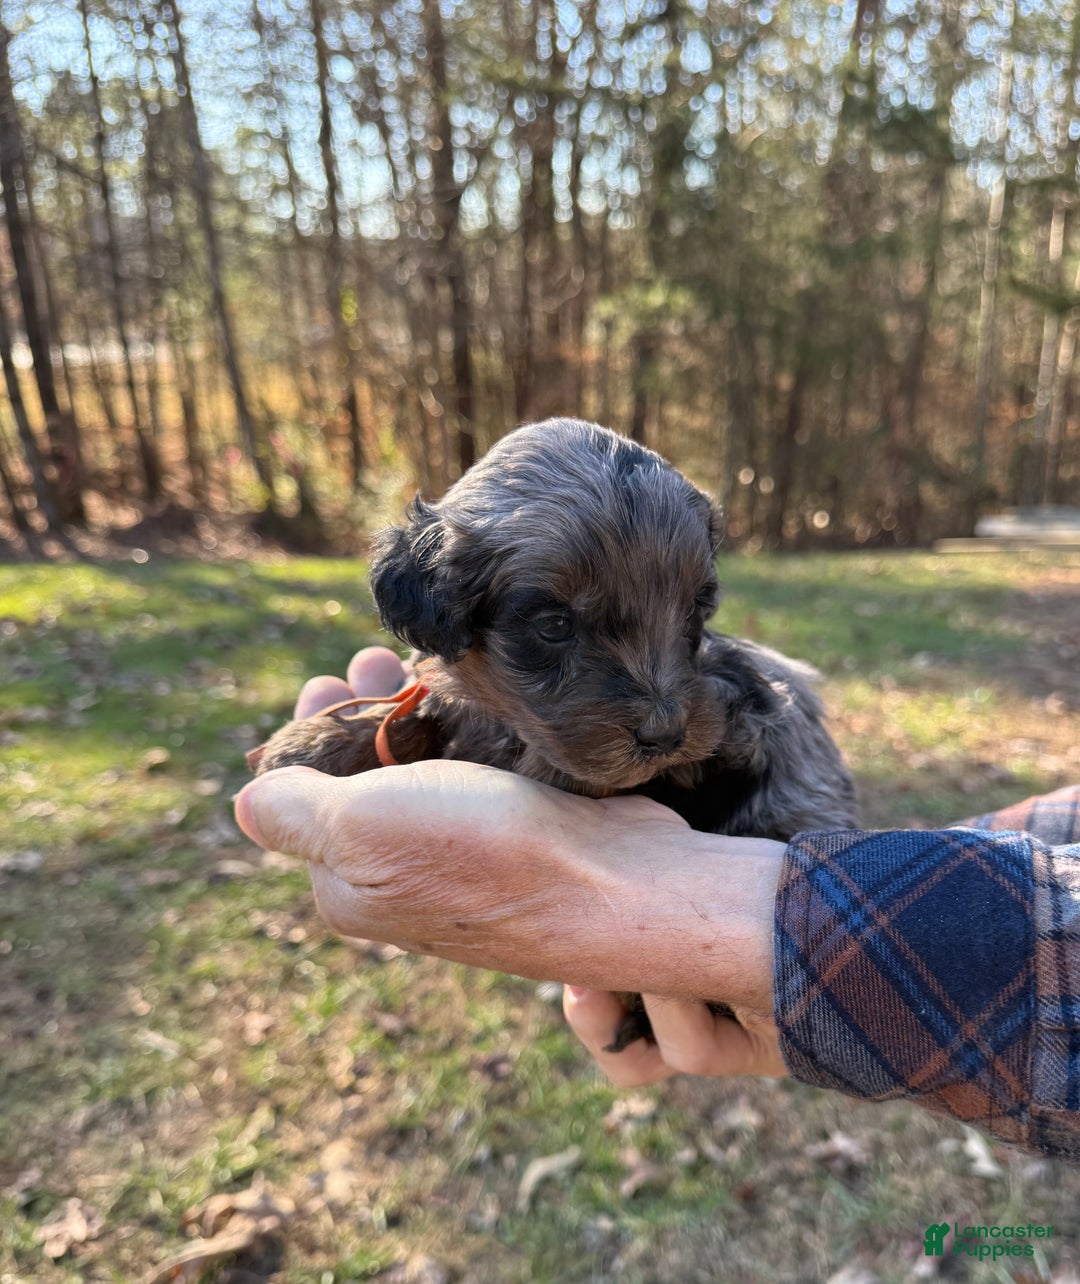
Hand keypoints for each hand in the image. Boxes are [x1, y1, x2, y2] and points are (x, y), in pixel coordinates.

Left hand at [235, 646, 786, 1079]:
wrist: (618, 884)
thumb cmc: (484, 854)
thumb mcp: (362, 829)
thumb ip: (294, 811)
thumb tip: (246, 802)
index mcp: (351, 885)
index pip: (304, 802)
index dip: (307, 735)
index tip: (323, 681)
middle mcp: (403, 876)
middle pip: (363, 780)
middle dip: (360, 711)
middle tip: (367, 657)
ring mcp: (463, 854)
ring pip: (420, 769)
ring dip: (409, 710)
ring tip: (411, 660)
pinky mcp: (517, 830)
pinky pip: (472, 771)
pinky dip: (461, 728)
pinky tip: (466, 692)